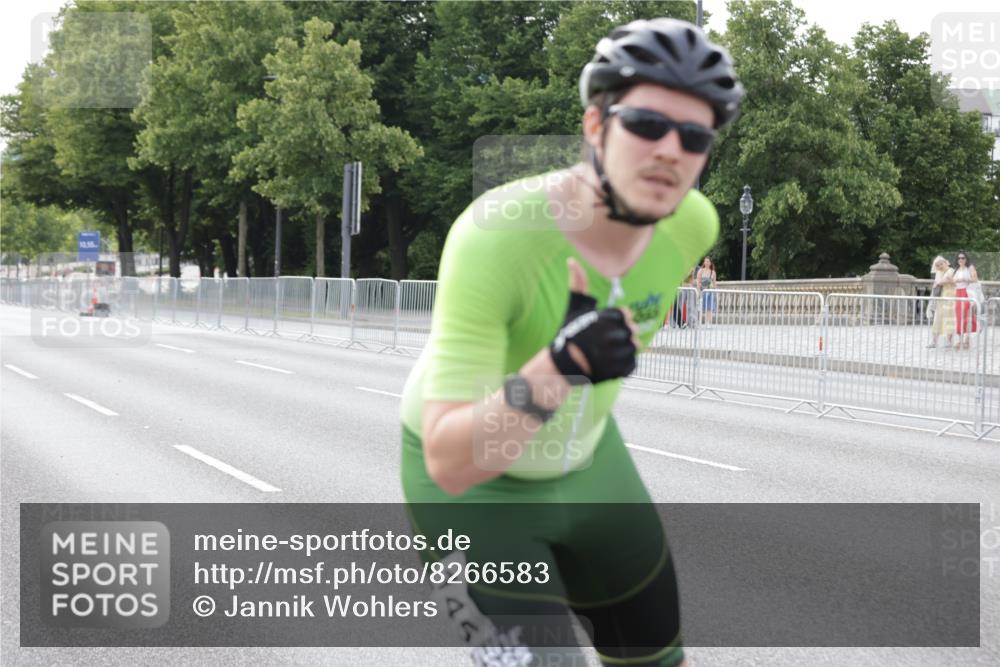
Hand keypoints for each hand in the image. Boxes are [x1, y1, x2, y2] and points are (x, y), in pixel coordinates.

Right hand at [549, 258, 639, 384]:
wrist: (564, 366)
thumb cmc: (570, 334)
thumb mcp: (573, 307)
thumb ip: (577, 283)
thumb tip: (571, 260)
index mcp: (604, 319)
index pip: (625, 314)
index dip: (619, 319)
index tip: (608, 324)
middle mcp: (611, 336)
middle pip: (631, 330)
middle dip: (623, 333)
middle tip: (610, 339)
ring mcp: (616, 355)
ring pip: (634, 347)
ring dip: (626, 348)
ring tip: (613, 351)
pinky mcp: (619, 371)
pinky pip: (633, 364)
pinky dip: (627, 363)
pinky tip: (615, 361)